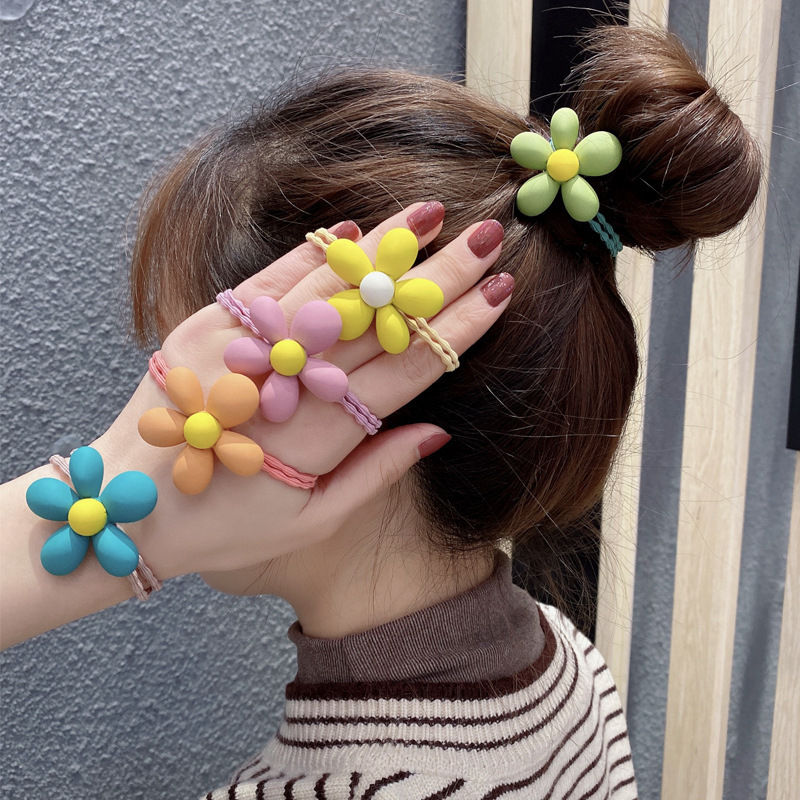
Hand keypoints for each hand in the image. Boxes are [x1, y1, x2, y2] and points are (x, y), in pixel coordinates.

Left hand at [92, 202, 510, 580]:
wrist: (130, 505)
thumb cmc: (228, 525)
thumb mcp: (311, 523)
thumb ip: (377, 474)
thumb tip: (437, 430)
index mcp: (321, 437)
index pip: (407, 370)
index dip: (457, 329)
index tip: (500, 292)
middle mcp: (287, 383)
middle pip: (378, 321)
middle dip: (439, 276)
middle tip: (487, 238)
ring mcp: (244, 347)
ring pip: (330, 288)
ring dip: (385, 249)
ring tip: (433, 213)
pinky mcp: (206, 326)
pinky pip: (270, 280)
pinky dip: (313, 253)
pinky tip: (354, 228)